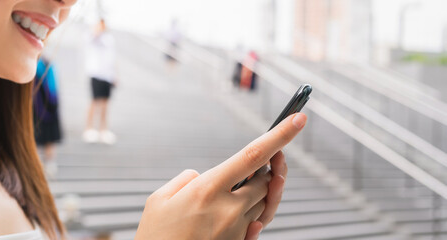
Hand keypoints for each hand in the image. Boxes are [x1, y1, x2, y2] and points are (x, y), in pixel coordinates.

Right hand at [135, 113, 306, 239]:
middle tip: (260, 165)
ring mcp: (237, 230)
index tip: (299, 118)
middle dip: (265, 171)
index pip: (253, 155)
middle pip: (266, 181)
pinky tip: (236, 213)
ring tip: (240, 190)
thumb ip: (186, 180)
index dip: (280, 135)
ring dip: (257, 193)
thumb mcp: (159, 200)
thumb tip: (205, 177)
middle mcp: (229, 209)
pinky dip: (251, 215)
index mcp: (208, 190)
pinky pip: (256, 225)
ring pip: (263, 203)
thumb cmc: (156, 236)